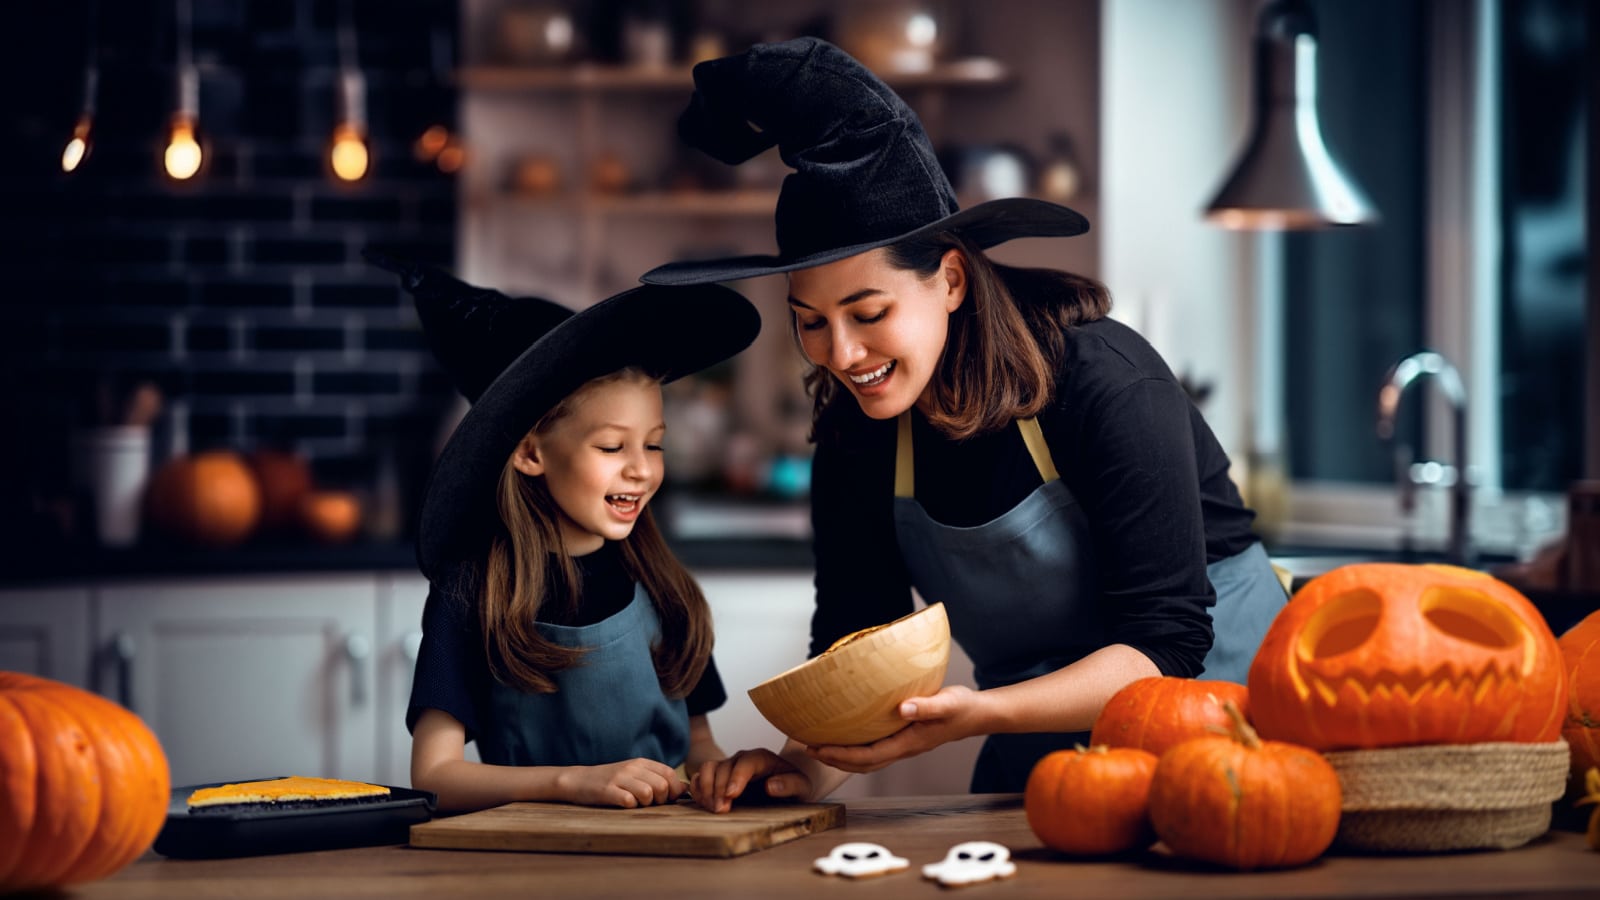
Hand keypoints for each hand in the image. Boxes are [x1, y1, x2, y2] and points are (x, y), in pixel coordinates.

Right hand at [559, 758, 687, 807]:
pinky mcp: (607, 790)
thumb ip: (657, 779)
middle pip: (662, 786)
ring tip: (635, 804)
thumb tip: (685, 789)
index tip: (667, 799)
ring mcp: (619, 778)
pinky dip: (630, 807)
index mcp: (641, 763)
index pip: (669, 774)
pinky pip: (628, 801)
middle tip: (649, 803)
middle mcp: (632, 768)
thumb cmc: (611, 781)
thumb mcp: (635, 775)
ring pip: (648, 793)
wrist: (578, 780)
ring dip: (645, 804)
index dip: (674, 789)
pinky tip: (623, 805)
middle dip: (660, 800)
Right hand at [690, 748, 813, 813]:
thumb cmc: (794, 784)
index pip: (746, 762)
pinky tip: (704, 804)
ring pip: (708, 769)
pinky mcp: (717, 776)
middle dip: (719, 789)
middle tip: (721, 811)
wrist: (786, 784)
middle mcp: (742, 759)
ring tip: (712, 809)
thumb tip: (772, 786)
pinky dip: (698, 789)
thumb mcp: (802, 786)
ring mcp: (727, 766)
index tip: (731, 795)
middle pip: (723, 767)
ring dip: (706, 789)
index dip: (736, 777)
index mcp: (762, 758)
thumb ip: (790, 784)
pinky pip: (700, 777)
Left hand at [807, 685, 986, 772]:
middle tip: (807, 748)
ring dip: (841, 755)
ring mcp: (902, 746)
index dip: (841, 755)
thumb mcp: (947, 703)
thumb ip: (927, 706)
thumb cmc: (962, 708)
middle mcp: (902, 749)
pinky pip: (873, 748)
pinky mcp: (903, 738)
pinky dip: (854, 746)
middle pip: (861, 764)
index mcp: (908, 744)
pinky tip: (844, 735)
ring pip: (866, 759)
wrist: (976, 714)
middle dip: (833, 759)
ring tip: (818, 745)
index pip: (868, 756)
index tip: (818, 748)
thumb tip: (903, 708)